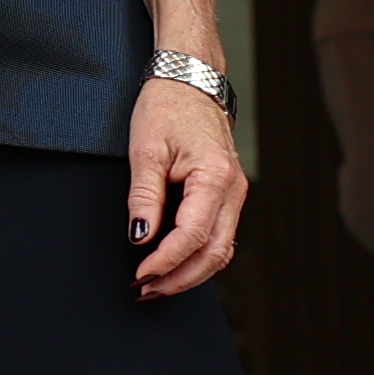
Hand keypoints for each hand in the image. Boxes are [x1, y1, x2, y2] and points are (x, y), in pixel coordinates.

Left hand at [127, 79, 246, 296]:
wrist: (189, 83)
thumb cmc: (168, 108)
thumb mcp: (145, 150)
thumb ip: (143, 197)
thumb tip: (139, 236)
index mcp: (215, 177)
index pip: (192, 236)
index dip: (165, 261)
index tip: (140, 275)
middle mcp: (233, 190)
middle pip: (214, 253)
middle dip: (179, 279)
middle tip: (146, 291)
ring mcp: (234, 195)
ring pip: (220, 251)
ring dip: (189, 273)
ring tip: (156, 285)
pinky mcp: (227, 196)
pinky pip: (218, 237)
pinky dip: (197, 257)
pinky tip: (173, 266)